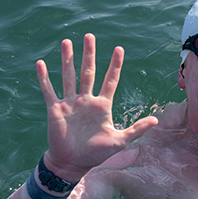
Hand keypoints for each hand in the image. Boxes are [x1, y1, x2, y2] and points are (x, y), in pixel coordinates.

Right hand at [37, 34, 157, 180]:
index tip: (119, 48)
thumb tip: (156, 120)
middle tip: (89, 35)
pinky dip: (44, 77)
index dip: (115, 65)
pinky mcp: (55, 109)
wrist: (72, 163)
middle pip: (88, 72)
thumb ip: (136, 129)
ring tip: (66, 42)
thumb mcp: (120, 141)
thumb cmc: (96, 153)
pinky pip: (48, 90)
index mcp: (102, 105)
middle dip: (89, 54)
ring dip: (67, 59)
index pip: (110, 80)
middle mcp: (86, 100)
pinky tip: (41, 63)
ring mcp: (70, 103)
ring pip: (68, 76)